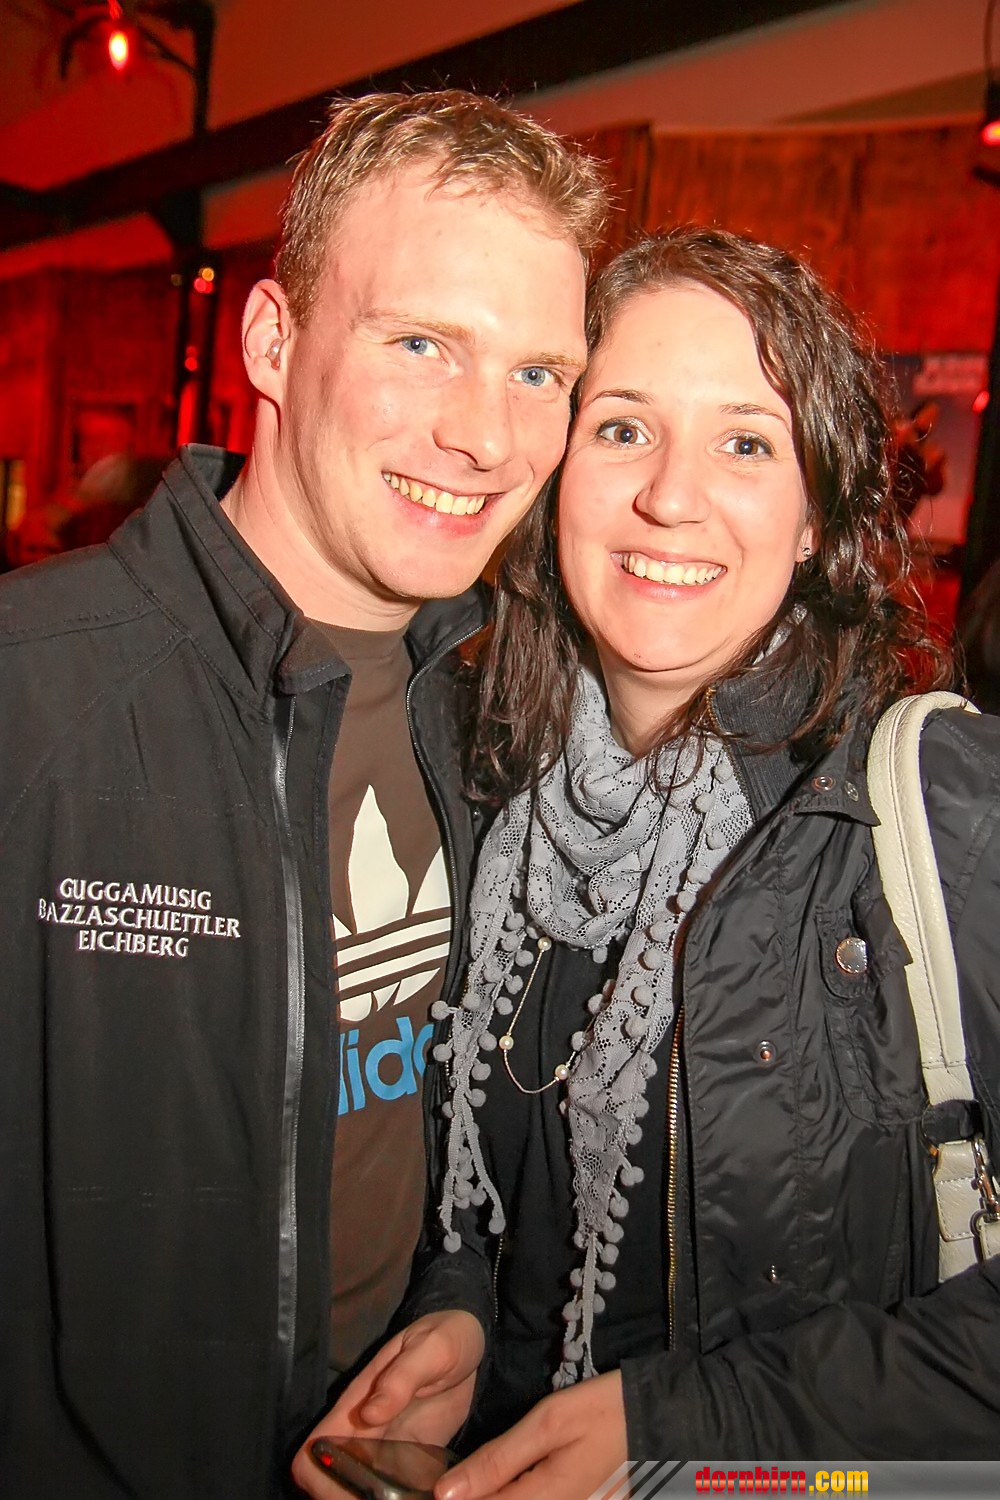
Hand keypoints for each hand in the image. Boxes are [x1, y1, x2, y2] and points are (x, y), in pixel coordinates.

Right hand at [290, 1310, 485, 1496]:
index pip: (315, 1448)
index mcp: (358, 1401)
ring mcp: (388, 1445)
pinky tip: (422, 1496)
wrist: (472, 1341)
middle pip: (333, 1478)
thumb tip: (369, 1414)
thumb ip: (401, 1376)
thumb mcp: (431, 1347)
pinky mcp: (412, 1456)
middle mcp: (365, 1429)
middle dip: (347, 1497)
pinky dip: (401, 1496)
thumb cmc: (447, 1336)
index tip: (346, 1494)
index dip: (319, 1476)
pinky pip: (396, 1487)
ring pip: (361, 1487)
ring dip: (371, 1499)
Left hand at [435, 1370, 626, 1499]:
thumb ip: (496, 1460)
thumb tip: (445, 1493)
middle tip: (441, 1481)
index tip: (422, 1488)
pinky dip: (507, 1493)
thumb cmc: (603, 1412)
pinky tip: (495, 1481)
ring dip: (487, 1493)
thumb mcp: (548, 1423)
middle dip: (469, 1495)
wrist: (656, 1419)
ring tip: (461, 1481)